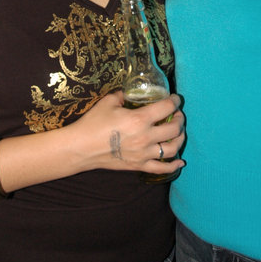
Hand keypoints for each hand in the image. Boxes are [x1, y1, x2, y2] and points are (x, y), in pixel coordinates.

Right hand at [71, 91, 185, 175]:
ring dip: (180, 139)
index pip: (166, 108)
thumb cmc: (93, 123)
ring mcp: (143, 154)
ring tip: (179, 133)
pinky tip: (180, 162)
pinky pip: (161, 169)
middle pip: (174, 129)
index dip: (174, 101)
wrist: (80, 148)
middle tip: (177, 114)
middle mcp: (145, 137)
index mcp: (139, 119)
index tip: (175, 99)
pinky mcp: (138, 165)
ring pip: (172, 149)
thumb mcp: (108, 102)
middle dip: (180, 119)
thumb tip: (128, 92)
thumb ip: (122, 95)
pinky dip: (173, 166)